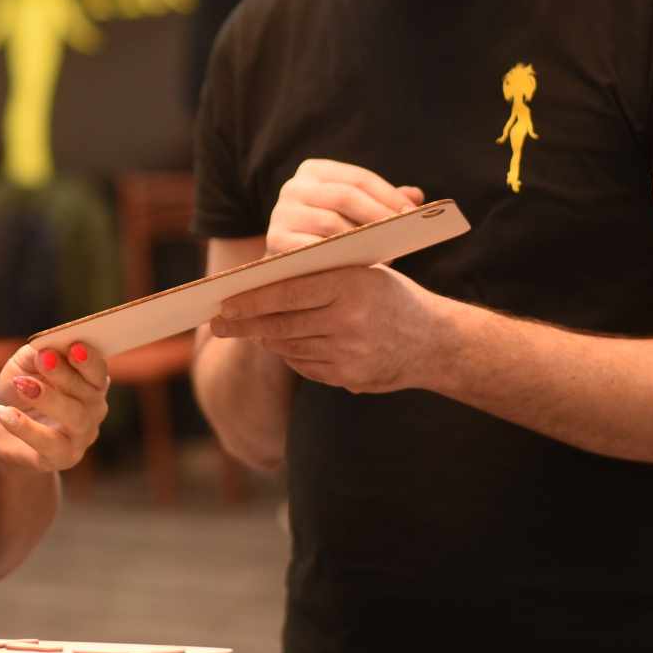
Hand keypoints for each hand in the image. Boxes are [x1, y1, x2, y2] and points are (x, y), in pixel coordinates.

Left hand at [0, 341, 109, 471]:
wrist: (7, 432)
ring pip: (75, 418)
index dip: (89, 359)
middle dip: (66, 374)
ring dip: (49, 398)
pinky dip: (25, 427)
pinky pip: (48, 444)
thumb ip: (37, 353)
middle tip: (43, 358)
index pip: (99, 370)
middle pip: (89, 393)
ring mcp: (82, 437)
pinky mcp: (62, 458)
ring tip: (22, 385)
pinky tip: (4, 412)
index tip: (73, 346)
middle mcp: (94, 410)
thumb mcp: (25, 365)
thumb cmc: (22, 390)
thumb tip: (46, 348)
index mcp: (91, 383)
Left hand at [209, 263, 449, 396]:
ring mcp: (348, 353)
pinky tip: (283, 343)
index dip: (251, 298)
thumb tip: (258, 282)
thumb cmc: (388, 296)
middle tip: (218, 322)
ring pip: (288, 346)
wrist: (434, 342)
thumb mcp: (360, 274)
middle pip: (281, 323)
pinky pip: (303, 365)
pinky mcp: (348, 378)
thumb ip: (317, 277)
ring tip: (250, 328)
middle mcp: (349, 320)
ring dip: (267, 337)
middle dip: (245, 323)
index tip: (224, 301)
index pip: (287, 292)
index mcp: (350, 284)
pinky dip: (290, 354)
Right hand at [266, 158, 424, 254]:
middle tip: (404, 232)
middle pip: (345, 196)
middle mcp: (293, 186)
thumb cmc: (329, 238)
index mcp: (313, 171)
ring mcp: (281, 212)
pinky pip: (314, 248)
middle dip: (379, 214)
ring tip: (387, 252)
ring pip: (331, 223)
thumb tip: (416, 196)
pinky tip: (360, 268)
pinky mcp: (275, 240)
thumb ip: (382, 203)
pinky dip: (339, 258)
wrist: (287, 268)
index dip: (389, 195)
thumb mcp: (355, 216)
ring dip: (362, 239)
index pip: (359, 178)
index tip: (413, 214)